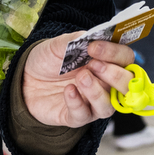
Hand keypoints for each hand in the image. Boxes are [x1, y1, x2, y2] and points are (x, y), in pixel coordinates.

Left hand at [21, 34, 135, 126]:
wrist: (26, 78)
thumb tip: (94, 38)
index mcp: (108, 63)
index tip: (94, 47)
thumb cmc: (49, 60)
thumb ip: (78, 40)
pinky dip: (77, 103)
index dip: (115, 53)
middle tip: (93, 64)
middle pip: (127, 86)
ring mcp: (93, 103)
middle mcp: (106, 85)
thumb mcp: (60, 44)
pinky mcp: (77, 116)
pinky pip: (83, 115)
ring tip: (80, 78)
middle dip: (115, 76)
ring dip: (97, 92)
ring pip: (109, 106)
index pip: (126, 59)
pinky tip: (67, 90)